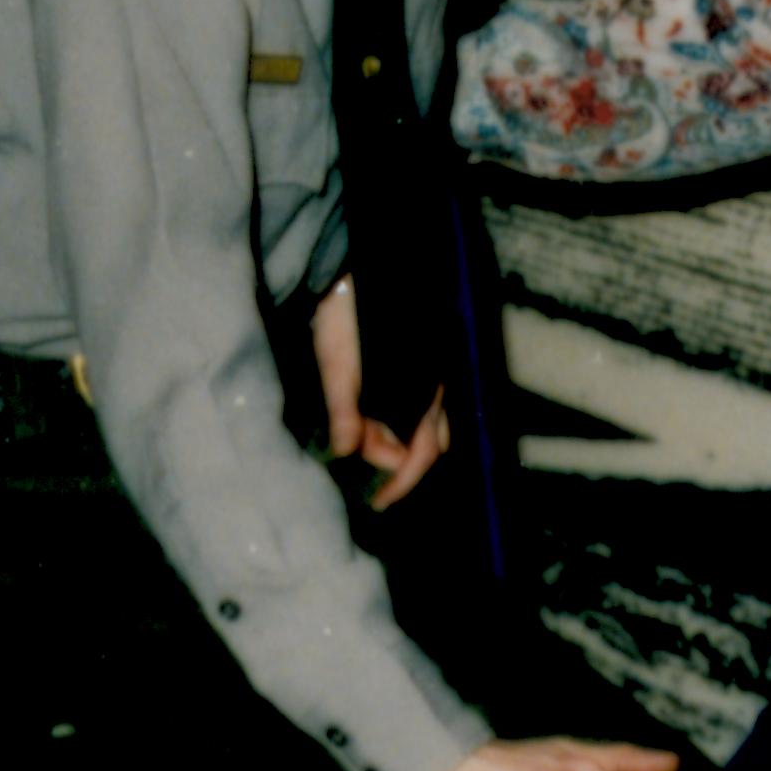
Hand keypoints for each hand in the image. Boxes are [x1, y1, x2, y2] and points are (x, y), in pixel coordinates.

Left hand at [312, 276, 450, 507]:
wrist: (354, 267)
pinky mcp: (416, 365)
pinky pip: (416, 406)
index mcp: (420, 389)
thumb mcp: (338, 361)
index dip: (401, 482)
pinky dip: (396, 422)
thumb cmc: (346, 313)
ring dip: (395, 443)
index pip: (422, 451)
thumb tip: (346, 451)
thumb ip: (344, 408)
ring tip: (361, 444)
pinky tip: (373, 421)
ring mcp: (427, 375)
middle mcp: (433, 385)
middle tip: (368, 476)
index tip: (378, 503)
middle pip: (431, 443)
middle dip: (400, 465)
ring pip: (425, 425)